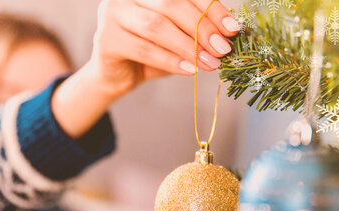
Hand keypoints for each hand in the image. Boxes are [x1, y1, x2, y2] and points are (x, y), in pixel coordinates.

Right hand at [52, 0, 238, 138]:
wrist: (119, 75)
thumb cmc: (152, 52)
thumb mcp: (178, 37)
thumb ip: (198, 29)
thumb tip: (231, 31)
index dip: (211, 8)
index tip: (233, 29)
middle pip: (170, 3)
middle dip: (201, 27)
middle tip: (222, 49)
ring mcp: (113, 13)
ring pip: (157, 26)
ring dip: (188, 46)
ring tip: (210, 63)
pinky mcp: (106, 39)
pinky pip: (144, 49)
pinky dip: (170, 61)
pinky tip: (190, 69)